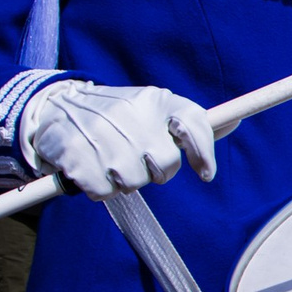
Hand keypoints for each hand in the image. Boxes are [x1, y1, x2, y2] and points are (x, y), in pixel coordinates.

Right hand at [21, 80, 215, 198]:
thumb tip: (235, 123)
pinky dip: (99, 188)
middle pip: (166, 165)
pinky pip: (103, 191)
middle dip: (155, 172)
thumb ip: (191, 123)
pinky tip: (92, 168)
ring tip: (111, 162)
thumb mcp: (154, 109)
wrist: (56, 108)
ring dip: (124, 181)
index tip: (205, 173)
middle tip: (139, 161)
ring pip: (134, 182)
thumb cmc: (119, 116)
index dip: (203, 153)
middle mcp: (131, 113)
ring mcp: (102, 133)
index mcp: (155, 100)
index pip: (194, 124)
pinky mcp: (75, 154)